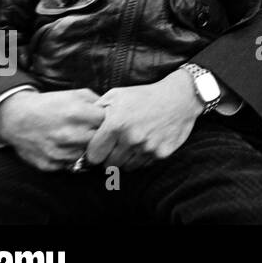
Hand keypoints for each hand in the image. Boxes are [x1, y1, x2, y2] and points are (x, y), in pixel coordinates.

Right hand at [0, 89, 105, 171]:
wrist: (16, 119)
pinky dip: (73, 159)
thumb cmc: (50, 105)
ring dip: (88, 150)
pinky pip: (71, 165)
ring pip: (88, 156)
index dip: (111, 123)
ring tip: (81, 140)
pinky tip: (68, 148)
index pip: (109, 123)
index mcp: (77, 114)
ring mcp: (59, 152)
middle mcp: (69, 134)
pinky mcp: (50, 165)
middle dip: (102, 138)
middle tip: (98, 134)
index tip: (109, 122)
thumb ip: (98, 101)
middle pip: (101, 142)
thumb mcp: (75, 94)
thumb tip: (116, 111)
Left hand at [84, 70, 203, 170]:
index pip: (94, 156)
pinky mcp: (161, 153)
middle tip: (116, 147)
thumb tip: (82, 126)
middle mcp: (131, 138)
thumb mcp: (117, 95)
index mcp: (116, 124)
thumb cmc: (145, 95)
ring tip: (131, 145)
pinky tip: (146, 144)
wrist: (180, 97)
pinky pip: (144, 165)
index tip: (99, 149)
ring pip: (126, 167)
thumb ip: (96, 111)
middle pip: (109, 165)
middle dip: (109, 158)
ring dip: (126, 159)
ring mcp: (147, 147)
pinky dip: (142, 158)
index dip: (95, 153)